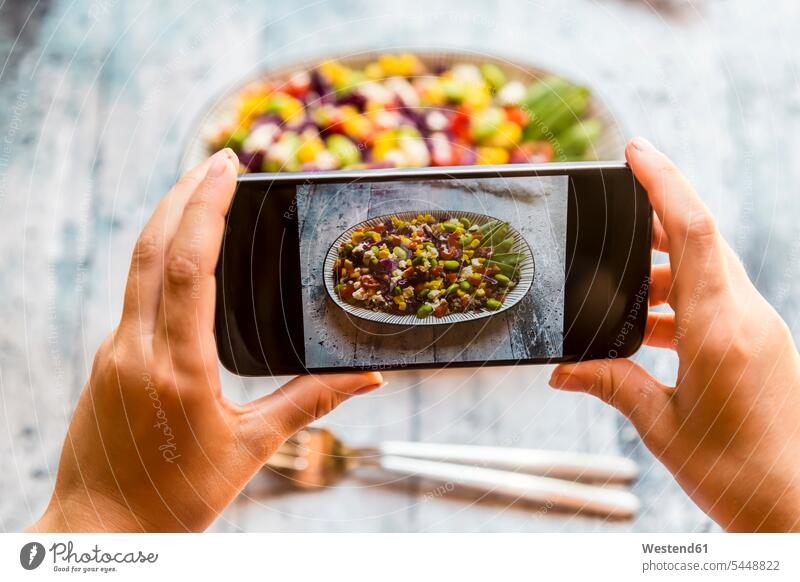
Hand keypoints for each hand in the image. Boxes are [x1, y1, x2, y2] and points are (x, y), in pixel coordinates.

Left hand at [28, 150, 382, 531]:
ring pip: (137, 265)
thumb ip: (309, 403)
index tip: (228, 166)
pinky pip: (134, 293)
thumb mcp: (251, 449)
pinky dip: (159, 256)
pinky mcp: (108, 360)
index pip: (189, 265)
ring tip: (201, 189)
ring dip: (168, 218)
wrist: (101, 532)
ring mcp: (115, 352)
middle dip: (184, 192)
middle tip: (220, 159)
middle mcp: (136, 349)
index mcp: (178, 367)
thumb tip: (368, 379)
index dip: (208, 207)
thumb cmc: (175, 499)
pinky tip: (182, 253)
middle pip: (153, 247)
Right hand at [550, 138, 799, 531]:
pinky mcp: (760, 343)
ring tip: (619, 294)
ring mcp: (759, 328)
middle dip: (655, 219)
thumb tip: (562, 371)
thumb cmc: (734, 474)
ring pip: (709, 269)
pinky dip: (678, 302)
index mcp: (719, 331)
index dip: (665, 183)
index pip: (695, 232)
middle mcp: (747, 318)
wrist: (795, 507)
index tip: (635, 151)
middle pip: (702, 240)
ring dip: (662, 271)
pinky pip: (717, 300)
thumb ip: (611, 385)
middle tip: (612, 215)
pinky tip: (647, 330)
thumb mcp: (660, 426)